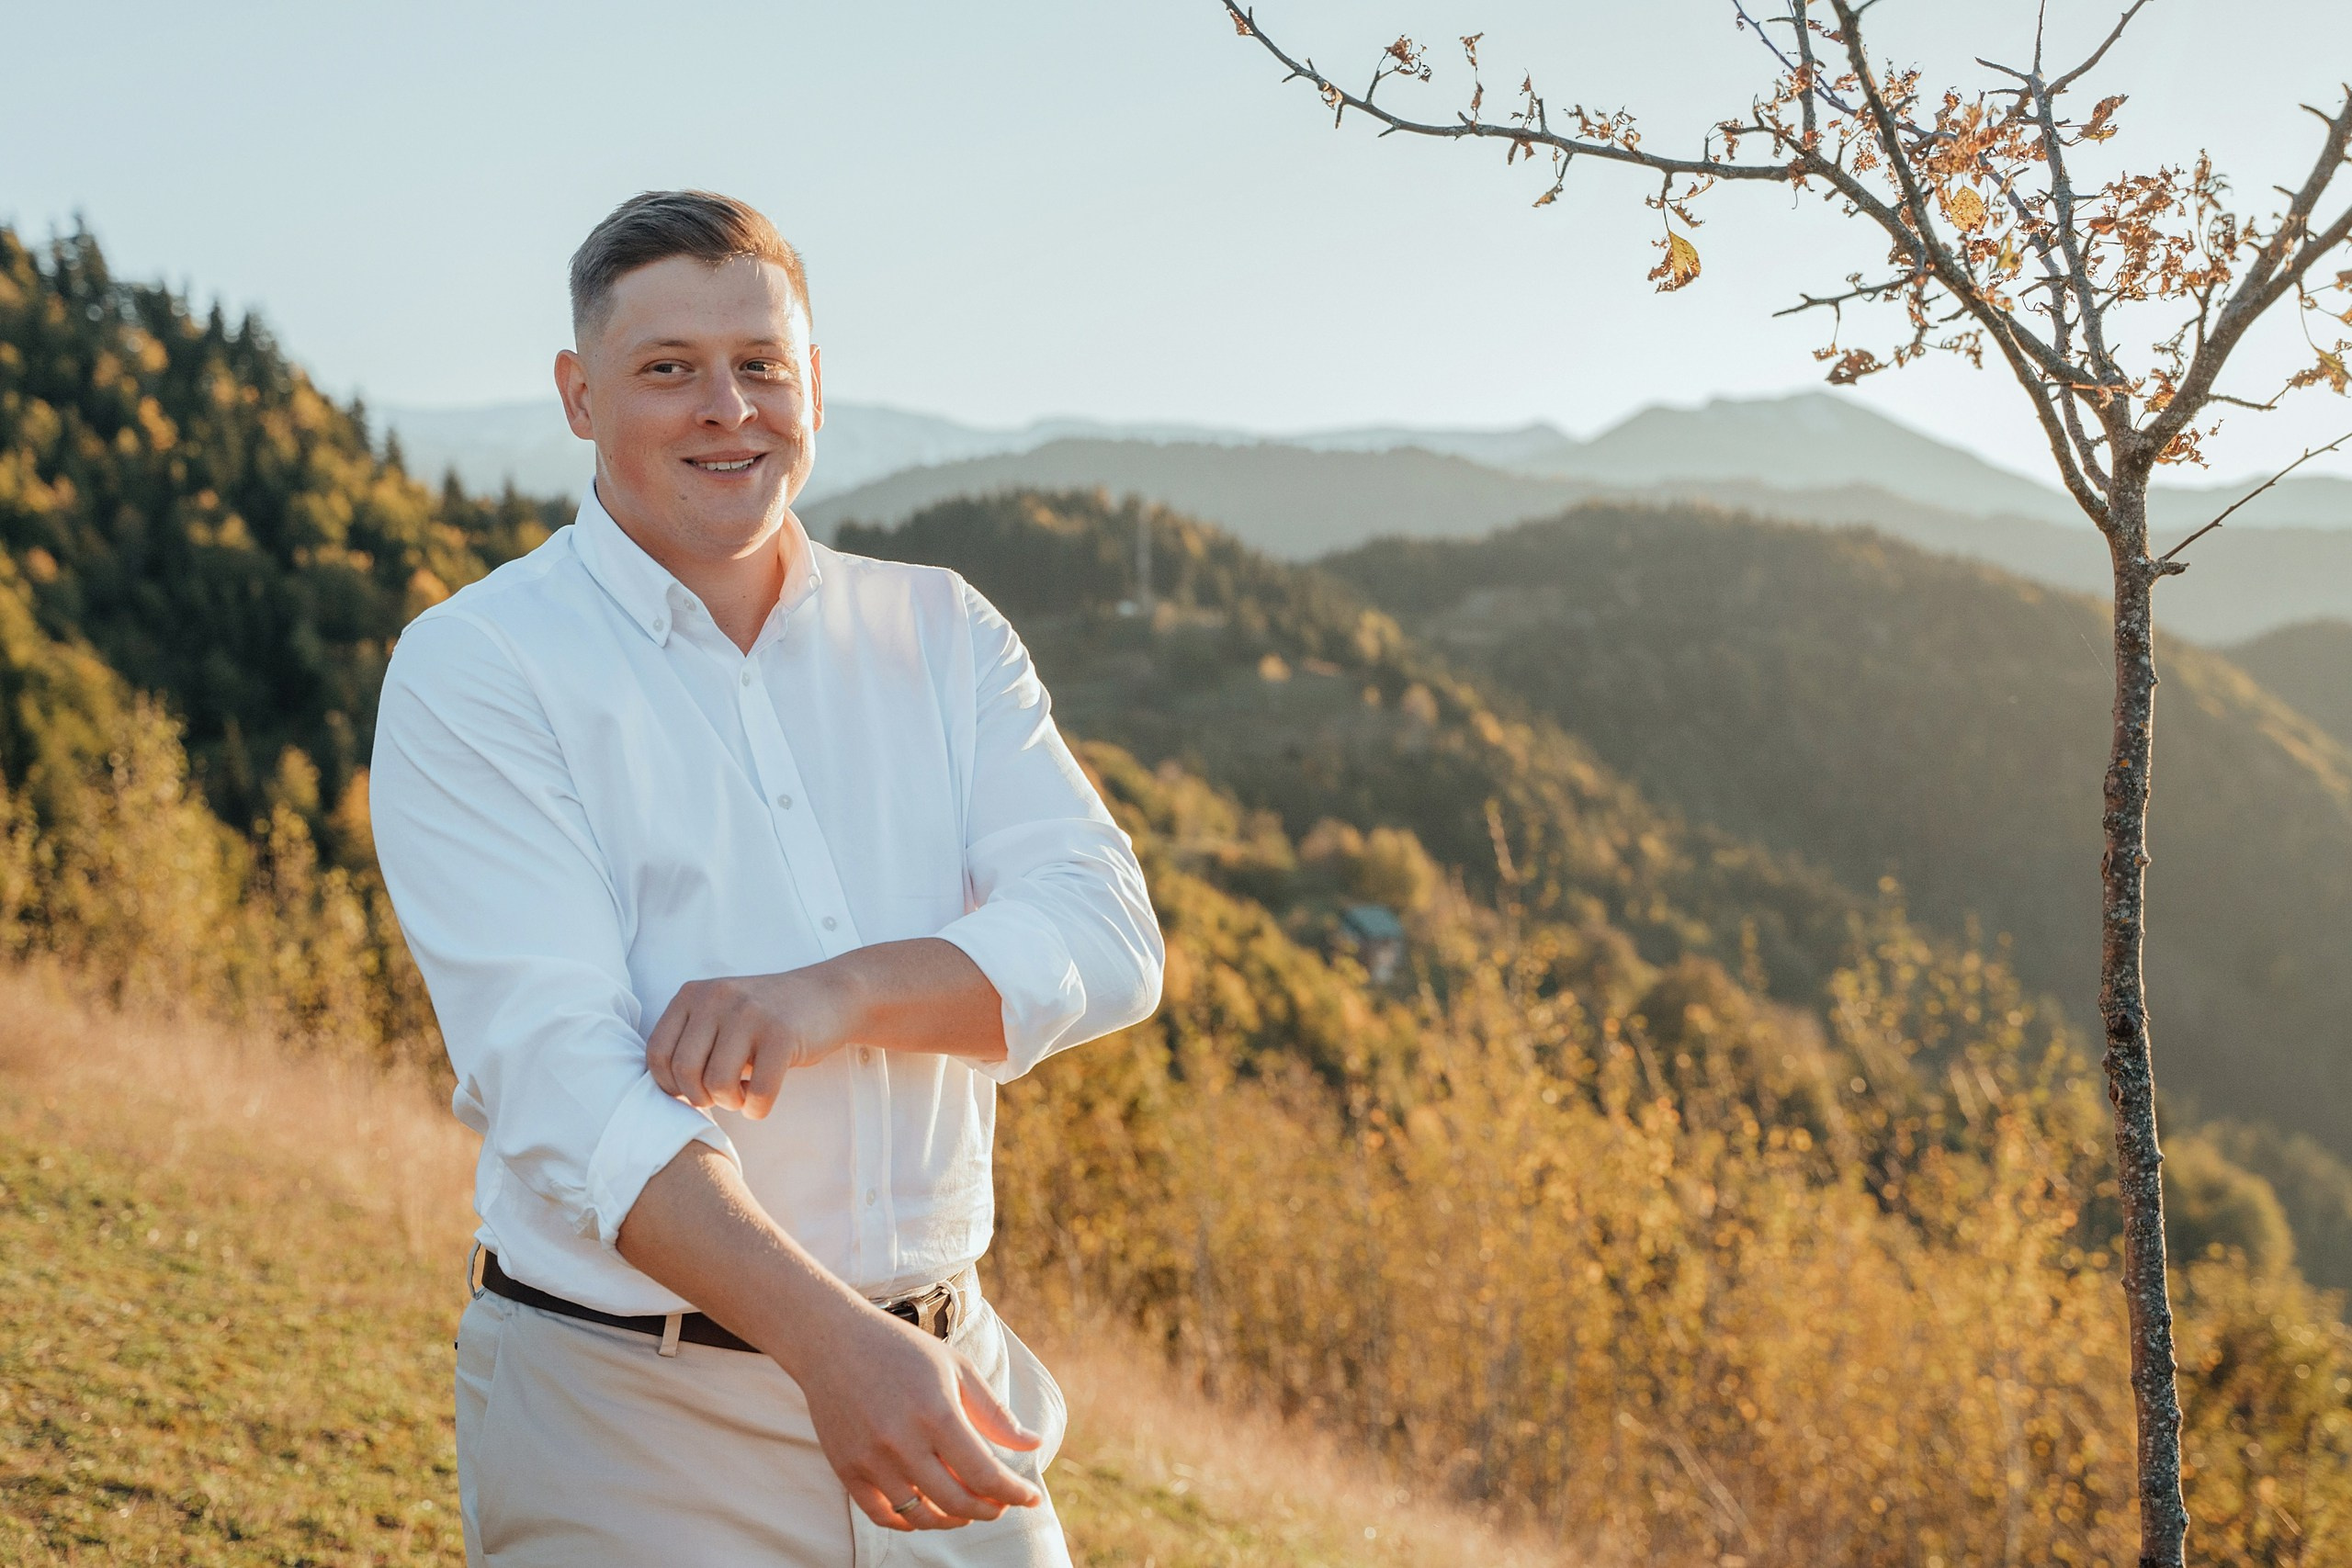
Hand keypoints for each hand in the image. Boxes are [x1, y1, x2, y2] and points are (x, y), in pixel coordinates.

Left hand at [644, 968, 855, 1117]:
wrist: (829, 995)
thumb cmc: (766, 1019)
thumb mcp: (720, 1014)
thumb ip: (690, 1041)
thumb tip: (665, 1094)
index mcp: (693, 994)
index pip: (657, 1052)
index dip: (669, 1085)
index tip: (692, 1091)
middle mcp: (717, 998)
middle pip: (684, 1070)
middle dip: (700, 1098)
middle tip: (721, 1096)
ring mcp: (751, 1014)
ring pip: (717, 1084)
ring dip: (730, 1103)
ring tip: (743, 1095)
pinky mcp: (782, 1034)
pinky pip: (758, 1093)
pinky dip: (757, 1109)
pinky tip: (762, 1099)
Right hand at [795, 1300, 1043, 1531]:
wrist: (833, 1340)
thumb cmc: (902, 1350)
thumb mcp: (957, 1368)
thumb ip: (995, 1413)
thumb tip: (1033, 1445)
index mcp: (937, 1413)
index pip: (984, 1474)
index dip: (1013, 1493)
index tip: (1031, 1497)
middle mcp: (902, 1442)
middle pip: (956, 1502)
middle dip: (988, 1511)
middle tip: (1000, 1505)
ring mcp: (870, 1459)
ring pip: (920, 1516)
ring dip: (952, 1520)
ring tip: (966, 1509)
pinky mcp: (846, 1469)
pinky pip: (883, 1515)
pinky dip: (909, 1522)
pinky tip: (926, 1512)